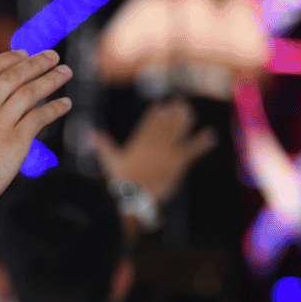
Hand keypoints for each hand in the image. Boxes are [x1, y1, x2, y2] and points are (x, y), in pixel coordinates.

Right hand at [0, 50, 73, 214]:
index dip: (9, 59)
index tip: (23, 54)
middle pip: (15, 75)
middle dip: (36, 62)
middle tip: (51, 56)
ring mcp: (0, 123)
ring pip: (31, 91)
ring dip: (51, 79)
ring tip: (65, 72)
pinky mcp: (16, 141)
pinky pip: (40, 117)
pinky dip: (55, 108)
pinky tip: (65, 104)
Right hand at [92, 98, 218, 204]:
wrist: (130, 197)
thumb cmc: (118, 182)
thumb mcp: (109, 161)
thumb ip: (102, 145)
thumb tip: (90, 133)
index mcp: (138, 145)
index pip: (148, 126)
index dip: (156, 115)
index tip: (162, 105)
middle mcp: (153, 147)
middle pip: (164, 127)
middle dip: (172, 116)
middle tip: (180, 104)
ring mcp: (165, 155)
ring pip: (176, 135)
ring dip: (183, 124)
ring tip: (189, 113)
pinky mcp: (176, 165)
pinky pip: (191, 152)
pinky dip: (201, 144)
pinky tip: (210, 136)